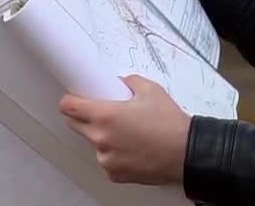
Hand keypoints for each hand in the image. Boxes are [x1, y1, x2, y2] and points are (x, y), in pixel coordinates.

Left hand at [59, 75, 191, 185]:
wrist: (186, 152)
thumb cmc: (170, 124)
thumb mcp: (151, 90)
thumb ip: (129, 82)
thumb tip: (120, 83)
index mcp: (105, 115)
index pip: (68, 106)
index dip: (70, 100)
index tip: (75, 99)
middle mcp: (100, 138)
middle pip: (75, 124)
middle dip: (85, 116)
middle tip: (105, 112)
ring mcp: (106, 158)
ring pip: (93, 142)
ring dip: (102, 136)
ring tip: (128, 132)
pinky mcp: (114, 173)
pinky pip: (106, 158)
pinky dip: (114, 153)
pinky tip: (133, 147)